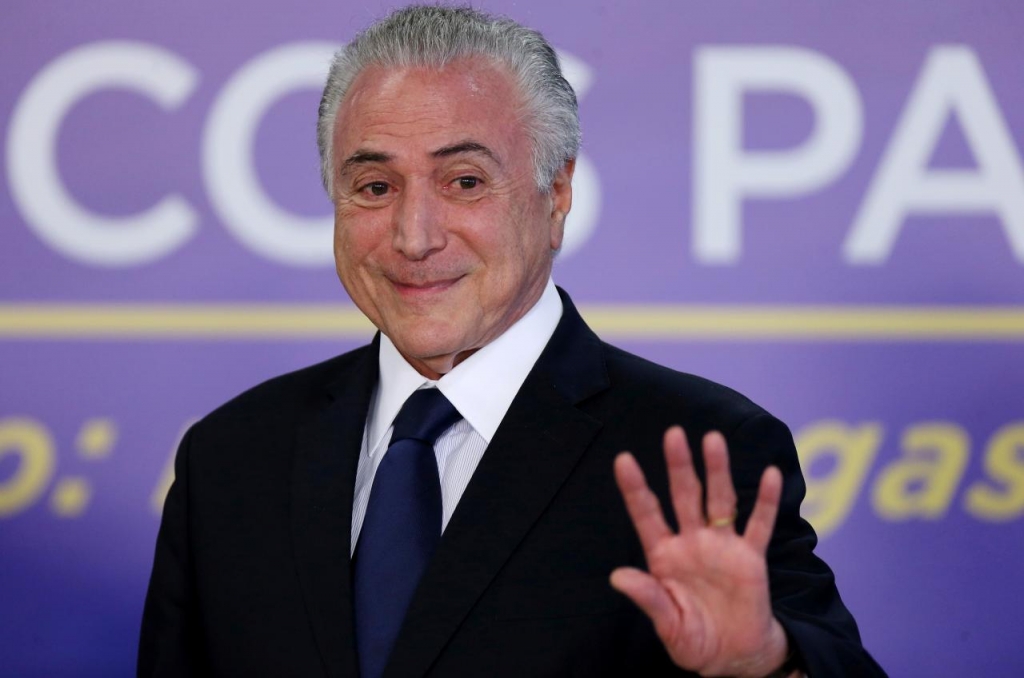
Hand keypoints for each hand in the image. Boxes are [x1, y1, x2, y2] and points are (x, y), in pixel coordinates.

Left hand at [611, 426, 790, 677]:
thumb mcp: (668, 625)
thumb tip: (617, 576)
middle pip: (684, 496)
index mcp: (664, 556)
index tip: (623, 459)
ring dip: (717, 471)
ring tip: (713, 439)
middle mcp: (692, 542)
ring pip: (720, 501)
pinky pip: (759, 525)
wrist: (734, 657)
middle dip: (679, 466)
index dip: (634, 488)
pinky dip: (766, 501)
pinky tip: (771, 475)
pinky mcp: (751, 558)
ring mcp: (722, 547)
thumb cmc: (694, 640)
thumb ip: (648, 598)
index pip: (646, 515)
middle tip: (673, 433)